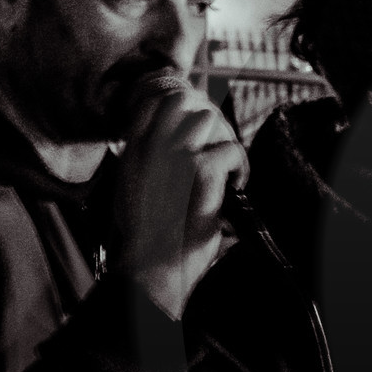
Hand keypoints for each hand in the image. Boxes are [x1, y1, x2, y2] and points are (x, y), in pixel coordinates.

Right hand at [115, 78, 248, 319]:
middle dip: (207, 122)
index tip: (199, 135)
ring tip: (227, 173)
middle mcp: (149, 149)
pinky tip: (235, 186)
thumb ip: (154, 167)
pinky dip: (239, 168)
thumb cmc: (149, 242)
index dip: (181, 108)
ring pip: (207, 119)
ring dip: (224, 143)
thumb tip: (184, 148)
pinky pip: (229, 150)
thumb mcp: (137, 195)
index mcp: (132, 154)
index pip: (153, 102)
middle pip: (182, 101)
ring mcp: (172, 157)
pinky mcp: (196, 171)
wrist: (150, 270)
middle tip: (217, 153)